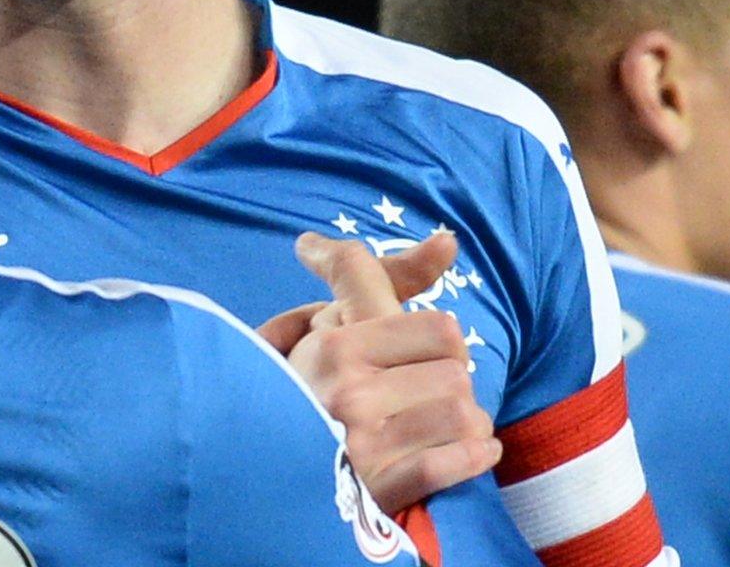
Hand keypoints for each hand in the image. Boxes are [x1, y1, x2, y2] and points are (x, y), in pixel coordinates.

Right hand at [259, 230, 500, 514]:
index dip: (439, 338)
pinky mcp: (377, 489)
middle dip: (449, 379)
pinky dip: (471, 457)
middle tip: (421, 388)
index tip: (412, 349)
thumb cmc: (303, 380)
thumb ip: (386, 276)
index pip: (440, 328)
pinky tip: (464, 452)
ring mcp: (363, 445)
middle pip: (459, 371)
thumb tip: (449, 240)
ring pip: (464, 415)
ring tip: (438, 422)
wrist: (258, 465)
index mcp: (335, 347)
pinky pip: (455, 463)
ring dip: (463, 422)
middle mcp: (348, 393)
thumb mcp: (330, 320)